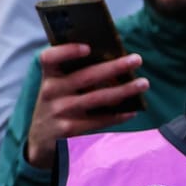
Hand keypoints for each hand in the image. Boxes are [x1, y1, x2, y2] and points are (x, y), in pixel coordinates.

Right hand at [27, 44, 146, 168]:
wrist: (41, 137)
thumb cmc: (58, 102)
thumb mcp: (57, 86)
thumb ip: (74, 72)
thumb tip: (114, 60)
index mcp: (49, 76)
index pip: (49, 58)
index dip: (67, 51)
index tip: (88, 47)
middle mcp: (51, 91)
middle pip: (86, 76)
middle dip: (114, 67)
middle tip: (137, 59)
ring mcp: (60, 111)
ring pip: (98, 98)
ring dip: (124, 90)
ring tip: (143, 83)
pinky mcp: (70, 129)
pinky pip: (100, 120)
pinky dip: (118, 115)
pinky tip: (133, 110)